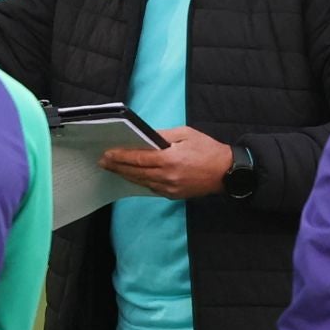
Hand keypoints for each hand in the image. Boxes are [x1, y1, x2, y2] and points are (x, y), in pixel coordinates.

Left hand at [98, 127, 234, 199]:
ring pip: (141, 182)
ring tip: (113, 169)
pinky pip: (152, 188)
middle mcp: (167, 176)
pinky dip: (141, 182)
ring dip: (126, 176)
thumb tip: (145, 137)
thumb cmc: (208, 149)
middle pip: (135, 173)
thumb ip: (163, 135)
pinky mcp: (173, 196)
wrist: (226, 172)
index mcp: (169, 159)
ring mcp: (170, 188)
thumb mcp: (186, 134)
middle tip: (103, 162)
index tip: (107, 154)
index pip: (138, 158)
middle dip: (117, 167)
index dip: (120, 157)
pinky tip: (132, 176)